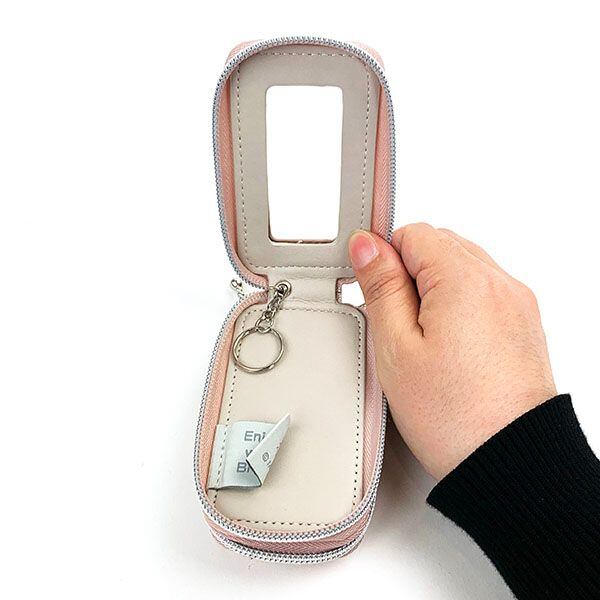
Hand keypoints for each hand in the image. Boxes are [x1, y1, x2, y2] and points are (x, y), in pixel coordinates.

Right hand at [348, 224, 555, 479]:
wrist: (510, 462)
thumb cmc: (456, 417)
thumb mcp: (396, 348)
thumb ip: (380, 287)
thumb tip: (368, 246)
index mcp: (464, 280)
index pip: (412, 234)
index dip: (383, 257)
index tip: (372, 287)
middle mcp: (499, 283)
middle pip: (439, 247)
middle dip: (409, 274)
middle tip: (396, 323)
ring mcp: (516, 303)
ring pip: (462, 270)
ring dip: (435, 290)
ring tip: (423, 340)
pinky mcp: (524, 324)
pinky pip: (484, 294)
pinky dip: (460, 307)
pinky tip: (448, 347)